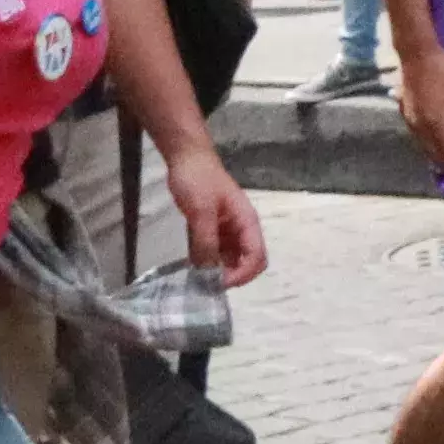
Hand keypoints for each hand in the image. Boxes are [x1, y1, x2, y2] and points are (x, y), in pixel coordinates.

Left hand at [163, 148, 268, 290]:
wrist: (187, 159)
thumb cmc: (198, 180)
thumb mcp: (201, 210)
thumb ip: (206, 241)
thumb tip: (208, 272)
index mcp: (247, 222)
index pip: (257, 257)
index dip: (242, 274)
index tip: (217, 283)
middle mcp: (242, 229)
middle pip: (249, 262)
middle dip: (233, 276)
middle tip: (207, 285)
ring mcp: (228, 231)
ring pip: (232, 260)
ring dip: (219, 272)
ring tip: (197, 280)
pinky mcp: (213, 230)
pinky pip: (215, 253)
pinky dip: (207, 263)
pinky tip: (192, 268)